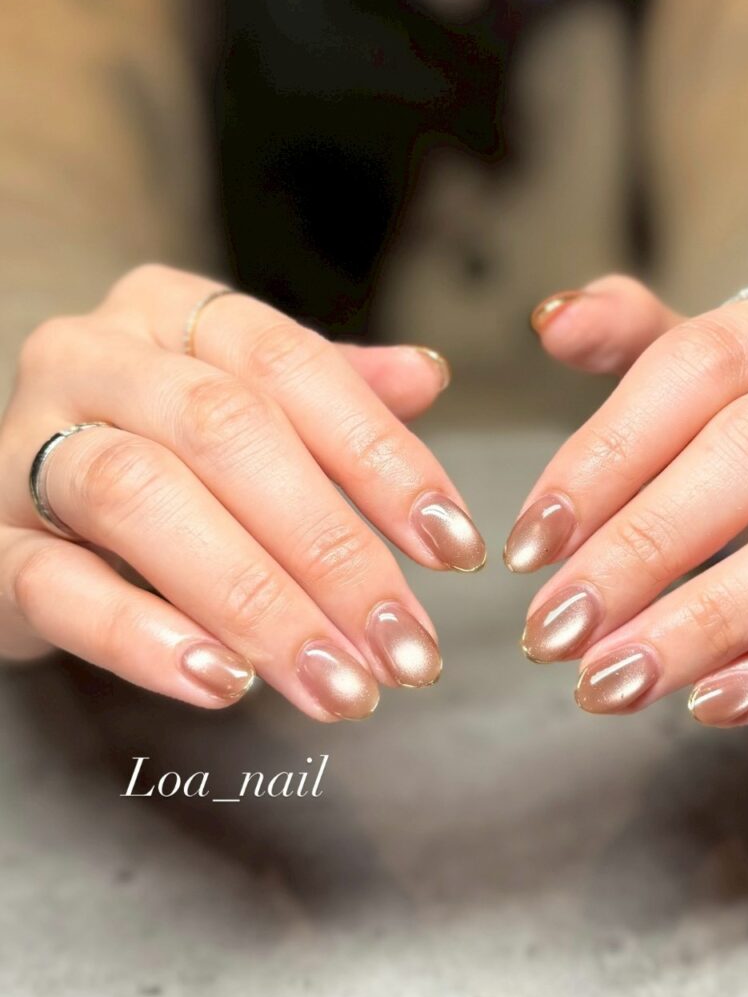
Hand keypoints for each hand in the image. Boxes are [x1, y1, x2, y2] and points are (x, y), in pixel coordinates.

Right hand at [0, 265, 485, 719]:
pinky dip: (144, 637)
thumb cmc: (167, 443)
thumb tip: (429, 375)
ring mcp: (24, 444)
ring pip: (142, 500)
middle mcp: (94, 358)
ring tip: (339, 684)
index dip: (384, 459)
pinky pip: (54, 583)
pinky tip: (227, 684)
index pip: (295, 368)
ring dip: (257, 604)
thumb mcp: (250, 400)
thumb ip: (334, 391)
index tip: (455, 547)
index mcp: (174, 312)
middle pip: (227, 434)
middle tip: (406, 649)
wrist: (20, 481)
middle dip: (333, 551)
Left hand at [508, 276, 747, 723]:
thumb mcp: (715, 372)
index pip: (701, 362)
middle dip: (647, 545)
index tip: (530, 542)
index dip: (606, 453)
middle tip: (558, 627)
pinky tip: (712, 701)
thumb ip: (636, 345)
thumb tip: (551, 320)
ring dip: (715, 616)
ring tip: (618, 678)